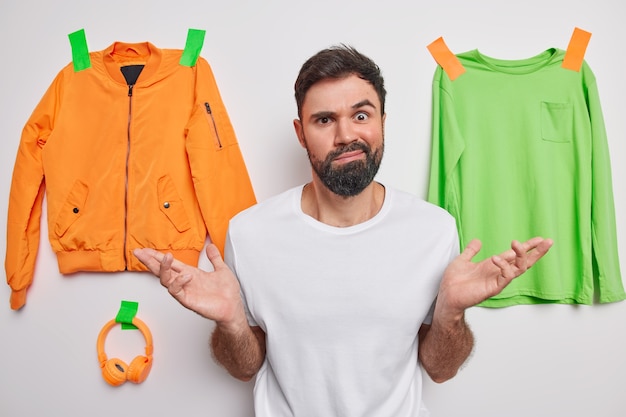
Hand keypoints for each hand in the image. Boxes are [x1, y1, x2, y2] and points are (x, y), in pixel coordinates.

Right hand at [133, 244, 245, 328]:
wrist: (233, 308)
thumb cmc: (227, 292)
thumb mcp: (221, 269)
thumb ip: (214, 258)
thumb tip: (211, 246)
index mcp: (190, 274)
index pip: (170, 264)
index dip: (158, 256)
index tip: (145, 250)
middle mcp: (185, 282)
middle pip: (162, 271)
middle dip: (150, 261)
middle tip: (139, 252)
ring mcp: (185, 292)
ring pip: (166, 280)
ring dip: (164, 268)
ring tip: (167, 257)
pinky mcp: (189, 301)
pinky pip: (177, 292)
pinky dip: (179, 282)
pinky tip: (186, 275)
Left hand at [435, 237, 552, 320]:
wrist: (447, 295)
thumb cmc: (454, 281)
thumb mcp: (463, 260)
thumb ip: (471, 251)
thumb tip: (477, 241)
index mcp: (494, 266)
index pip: (515, 255)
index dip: (527, 247)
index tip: (540, 239)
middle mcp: (498, 273)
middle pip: (524, 262)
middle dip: (537, 252)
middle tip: (547, 241)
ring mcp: (498, 281)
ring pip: (519, 268)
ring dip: (522, 255)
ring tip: (517, 243)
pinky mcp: (493, 288)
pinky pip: (506, 277)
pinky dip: (504, 266)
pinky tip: (496, 258)